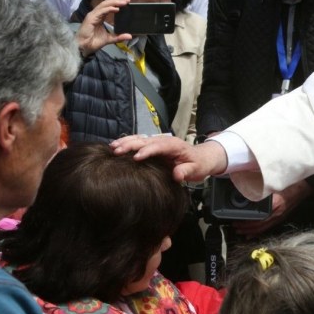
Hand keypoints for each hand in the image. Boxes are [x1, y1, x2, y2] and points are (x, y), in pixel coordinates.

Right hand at [76, 0, 131, 56]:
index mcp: (99, 17)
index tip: (127, 2)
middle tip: (127, 0)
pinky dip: (109, 9)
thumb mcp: (109, 39)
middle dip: (117, 0)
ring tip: (124, 2)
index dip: (117, 3)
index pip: (108, 6)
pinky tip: (116, 9)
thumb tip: (130, 36)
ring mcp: (93, 15)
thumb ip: (119, 37)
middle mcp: (96, 14)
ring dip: (114, 2)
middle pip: (107, 3)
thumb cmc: (93, 42)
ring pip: (104, 5)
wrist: (84, 47)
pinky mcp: (91, 18)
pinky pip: (101, 11)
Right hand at [110, 135, 227, 182]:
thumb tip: (177, 175)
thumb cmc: (198, 164)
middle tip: (117, 151)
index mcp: (175, 145)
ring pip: (140, 139)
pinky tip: (116, 147)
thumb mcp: (196, 170)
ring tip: (112, 147)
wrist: (201, 157)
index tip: (136, 158)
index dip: (147, 151)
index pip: (159, 146)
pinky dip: (127, 143)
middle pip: (145, 140)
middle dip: (131, 144)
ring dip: (126, 142)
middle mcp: (164, 141)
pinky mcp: (153, 146)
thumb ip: (186, 172)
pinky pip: (139, 142)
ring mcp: (158, 142)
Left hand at [232, 180, 312, 237]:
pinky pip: (268, 226)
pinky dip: (260, 231)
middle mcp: (277, 213)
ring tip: (242, 232)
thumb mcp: (276, 183)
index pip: (258, 218)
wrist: (304, 187)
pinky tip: (254, 233)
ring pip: (263, 228)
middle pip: (259, 226)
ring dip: (252, 231)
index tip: (237, 220)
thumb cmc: (291, 183)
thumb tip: (248, 188)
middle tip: (236, 228)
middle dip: (246, 229)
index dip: (247, 222)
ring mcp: (279, 216)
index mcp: (275, 204)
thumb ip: (263, 187)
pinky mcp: (280, 216)